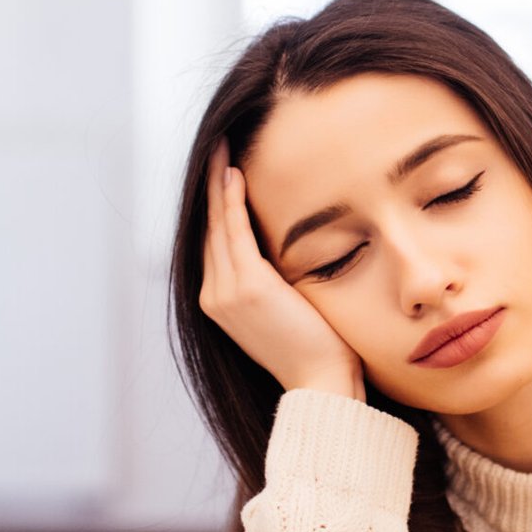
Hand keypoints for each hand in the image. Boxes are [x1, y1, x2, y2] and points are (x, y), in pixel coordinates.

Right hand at [200, 141, 365, 398]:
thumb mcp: (287, 311)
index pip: (216, 243)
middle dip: (211, 187)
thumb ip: (276, 283)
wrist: (322, 383)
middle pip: (210, 229)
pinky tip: (235, 174)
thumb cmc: (317, 351)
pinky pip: (235, 232)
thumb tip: (286, 259)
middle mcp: (214, 296)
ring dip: (218, 184)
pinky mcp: (247, 285)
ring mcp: (226, 291)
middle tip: (217, 148)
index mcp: (222, 303)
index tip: (223, 173)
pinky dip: (232, 201)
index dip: (217, 206)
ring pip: (218, 225)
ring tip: (222, 149)